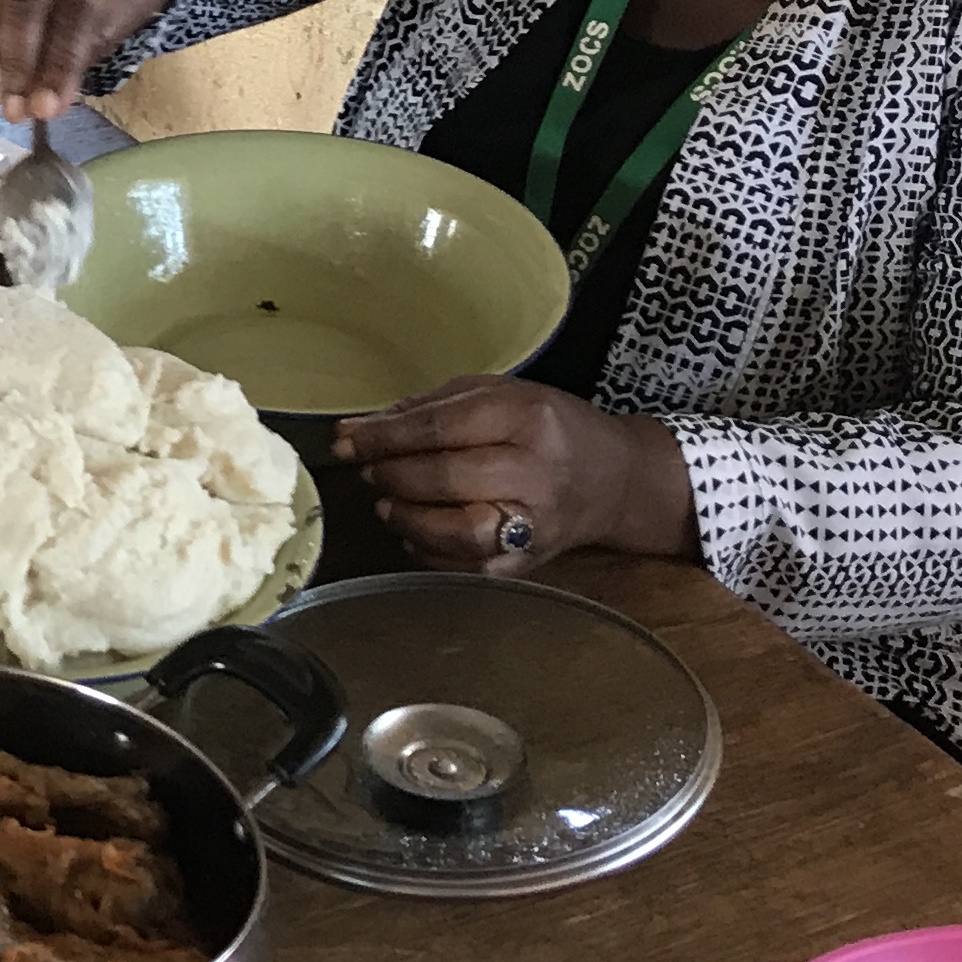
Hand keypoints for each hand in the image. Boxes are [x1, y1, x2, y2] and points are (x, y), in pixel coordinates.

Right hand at [0, 0, 177, 118]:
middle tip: (18, 112)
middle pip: (25, 4)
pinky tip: (6, 58)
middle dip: (21, 65)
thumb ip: (99, 40)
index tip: (49, 108)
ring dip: (1, 55)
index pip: (75, 9)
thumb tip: (53, 94)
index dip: (59, 63)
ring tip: (13, 93)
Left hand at [330, 377, 697, 572]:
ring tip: (388, 503)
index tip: (345, 439)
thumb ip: (430, 407)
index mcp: (528, 417)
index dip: (383, 436)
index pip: (440, 427)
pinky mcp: (531, 562)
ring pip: (457, 530)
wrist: (616, 479)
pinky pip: (468, 566)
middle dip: (391, 474)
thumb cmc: (549, 429)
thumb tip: (361, 428)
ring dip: (407, 517)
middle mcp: (536, 471)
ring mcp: (537, 522)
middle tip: (367, 470)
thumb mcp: (501, 395)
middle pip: (446, 477)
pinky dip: (429, 551)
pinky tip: (415, 532)